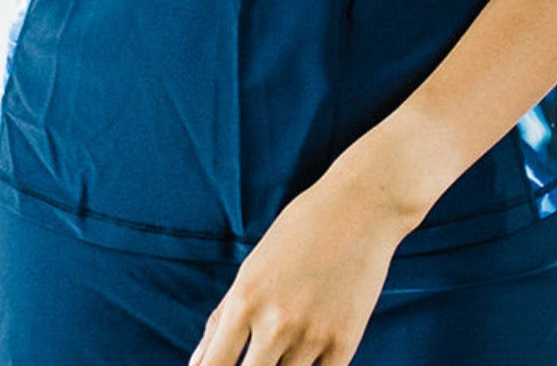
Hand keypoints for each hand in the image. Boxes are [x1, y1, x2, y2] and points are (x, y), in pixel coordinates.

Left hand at [187, 146, 418, 365]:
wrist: (361, 207)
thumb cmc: (301, 230)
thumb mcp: (253, 266)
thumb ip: (221, 317)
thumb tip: (196, 364)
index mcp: (245, 299)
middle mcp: (275, 322)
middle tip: (260, 355)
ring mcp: (312, 334)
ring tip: (284, 349)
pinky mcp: (345, 341)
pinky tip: (307, 358)